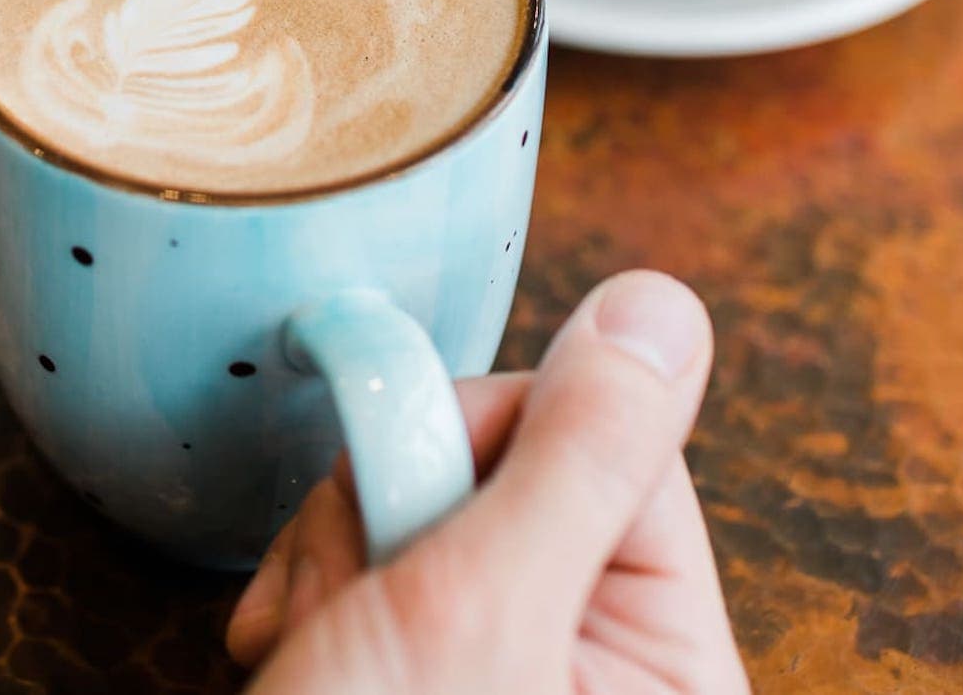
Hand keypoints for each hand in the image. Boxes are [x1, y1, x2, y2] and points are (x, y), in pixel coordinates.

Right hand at [232, 271, 747, 694]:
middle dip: (393, 506)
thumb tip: (663, 306)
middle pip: (511, 465)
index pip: (612, 441)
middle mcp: (602, 673)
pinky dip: (313, 596)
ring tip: (312, 653)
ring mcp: (508, 681)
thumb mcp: (476, 617)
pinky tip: (291, 660)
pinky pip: (375, 567)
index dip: (491, 427)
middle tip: (353, 602)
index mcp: (671, 672)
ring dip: (338, 558)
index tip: (408, 479)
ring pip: (424, 507)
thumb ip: (575, 456)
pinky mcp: (423, 678)